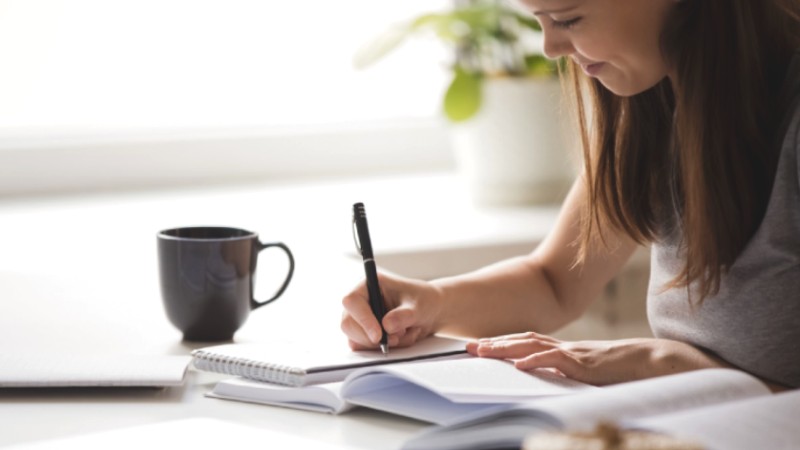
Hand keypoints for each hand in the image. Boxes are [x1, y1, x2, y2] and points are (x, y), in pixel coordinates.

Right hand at [341, 272, 442, 350]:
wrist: (431, 312)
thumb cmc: (424, 301)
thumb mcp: (418, 306)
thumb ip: (403, 315)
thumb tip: (386, 326)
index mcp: (370, 285)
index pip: (352, 301)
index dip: (362, 319)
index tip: (378, 336)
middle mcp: (361, 302)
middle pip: (348, 324)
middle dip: (371, 338)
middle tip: (395, 339)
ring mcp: (361, 319)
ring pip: (357, 340)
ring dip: (382, 344)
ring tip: (405, 333)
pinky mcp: (365, 334)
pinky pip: (366, 348)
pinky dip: (385, 349)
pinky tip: (402, 338)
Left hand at [466, 332, 729, 384]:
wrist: (653, 361)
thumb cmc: (623, 371)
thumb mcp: (588, 374)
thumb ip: (568, 375)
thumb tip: (546, 381)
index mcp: (565, 351)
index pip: (527, 344)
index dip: (503, 344)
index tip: (481, 347)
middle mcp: (565, 348)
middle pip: (522, 341)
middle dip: (494, 343)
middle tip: (469, 347)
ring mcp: (573, 353)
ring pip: (532, 346)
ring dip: (505, 348)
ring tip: (483, 351)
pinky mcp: (584, 362)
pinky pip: (556, 360)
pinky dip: (536, 360)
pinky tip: (519, 364)